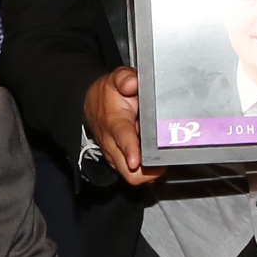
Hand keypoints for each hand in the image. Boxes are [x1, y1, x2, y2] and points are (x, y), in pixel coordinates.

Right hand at [82, 67, 162, 186]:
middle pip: (130, 172)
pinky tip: (156, 156)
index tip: (136, 160)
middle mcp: (114, 146)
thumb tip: (132, 83)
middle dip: (149, 172)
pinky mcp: (121, 164)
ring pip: (134, 178)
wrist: (90, 107)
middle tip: (167, 160)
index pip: (123, 139)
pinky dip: (148, 171)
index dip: (130, 151)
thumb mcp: (115, 79)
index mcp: (115, 123)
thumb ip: (125, 78)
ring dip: (150, 172)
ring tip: (163, 156)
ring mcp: (116, 158)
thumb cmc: (107, 95)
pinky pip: (135, 176)